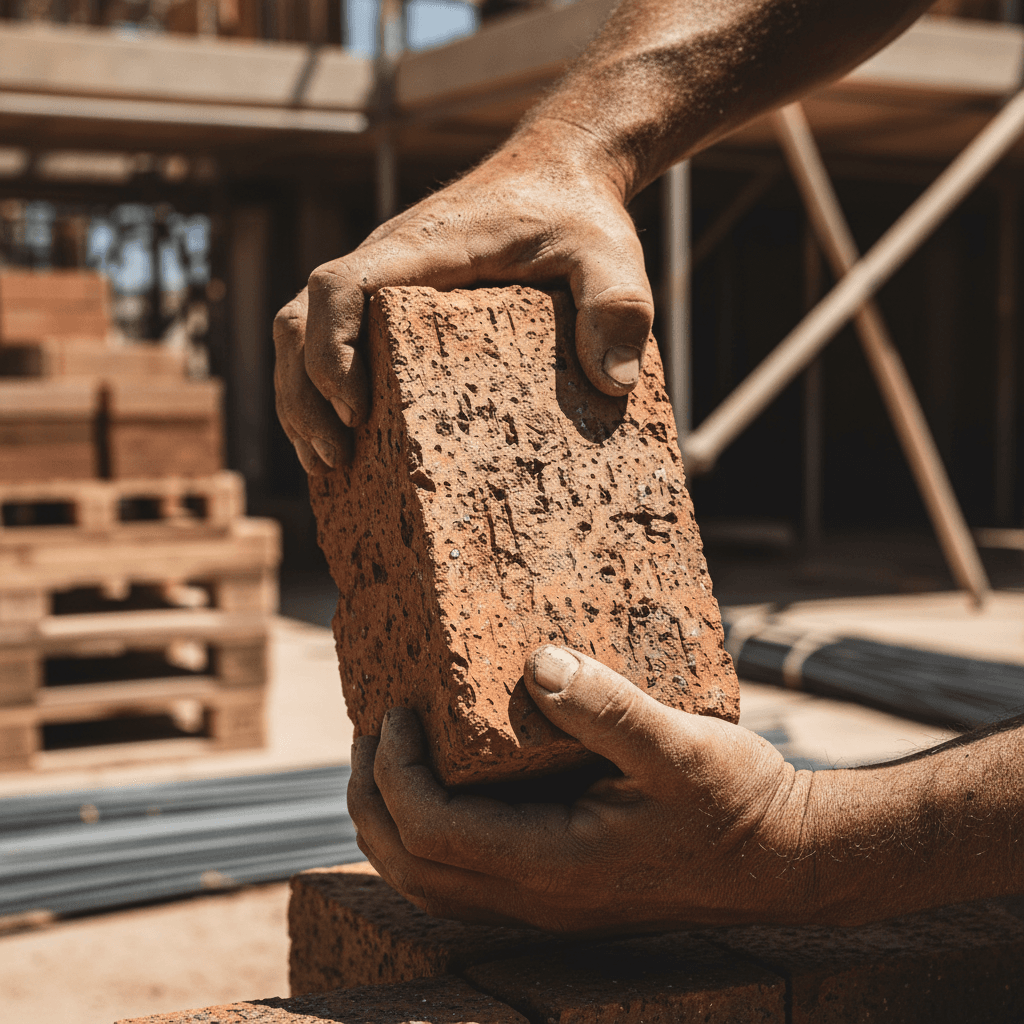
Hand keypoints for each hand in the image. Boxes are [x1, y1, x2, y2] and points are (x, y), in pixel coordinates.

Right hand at [273, 122, 653, 471]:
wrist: (559, 173)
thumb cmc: (579, 215)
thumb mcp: (611, 255)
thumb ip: (618, 306)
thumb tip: (612, 385)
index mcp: (425, 248)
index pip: (342, 286)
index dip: (332, 349)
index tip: (358, 411)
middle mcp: (387, 262)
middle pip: (301, 319)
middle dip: (303, 394)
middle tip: (336, 460)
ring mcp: (382, 282)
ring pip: (301, 330)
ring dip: (300, 396)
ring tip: (328, 464)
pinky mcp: (390, 301)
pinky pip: (330, 337)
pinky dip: (318, 387)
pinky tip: (342, 439)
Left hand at [348, 644, 817, 932]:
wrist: (785, 860)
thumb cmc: (738, 802)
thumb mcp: (681, 745)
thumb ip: (607, 707)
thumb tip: (536, 663)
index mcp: (556, 864)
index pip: (432, 831)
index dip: (395, 772)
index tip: (394, 713)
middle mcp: (540, 900)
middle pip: (413, 870)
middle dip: (372, 802)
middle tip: (368, 737)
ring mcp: (548, 907)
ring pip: (432, 888)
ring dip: (391, 828)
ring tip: (384, 766)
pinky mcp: (562, 897)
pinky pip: (465, 886)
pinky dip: (429, 844)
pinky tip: (442, 798)